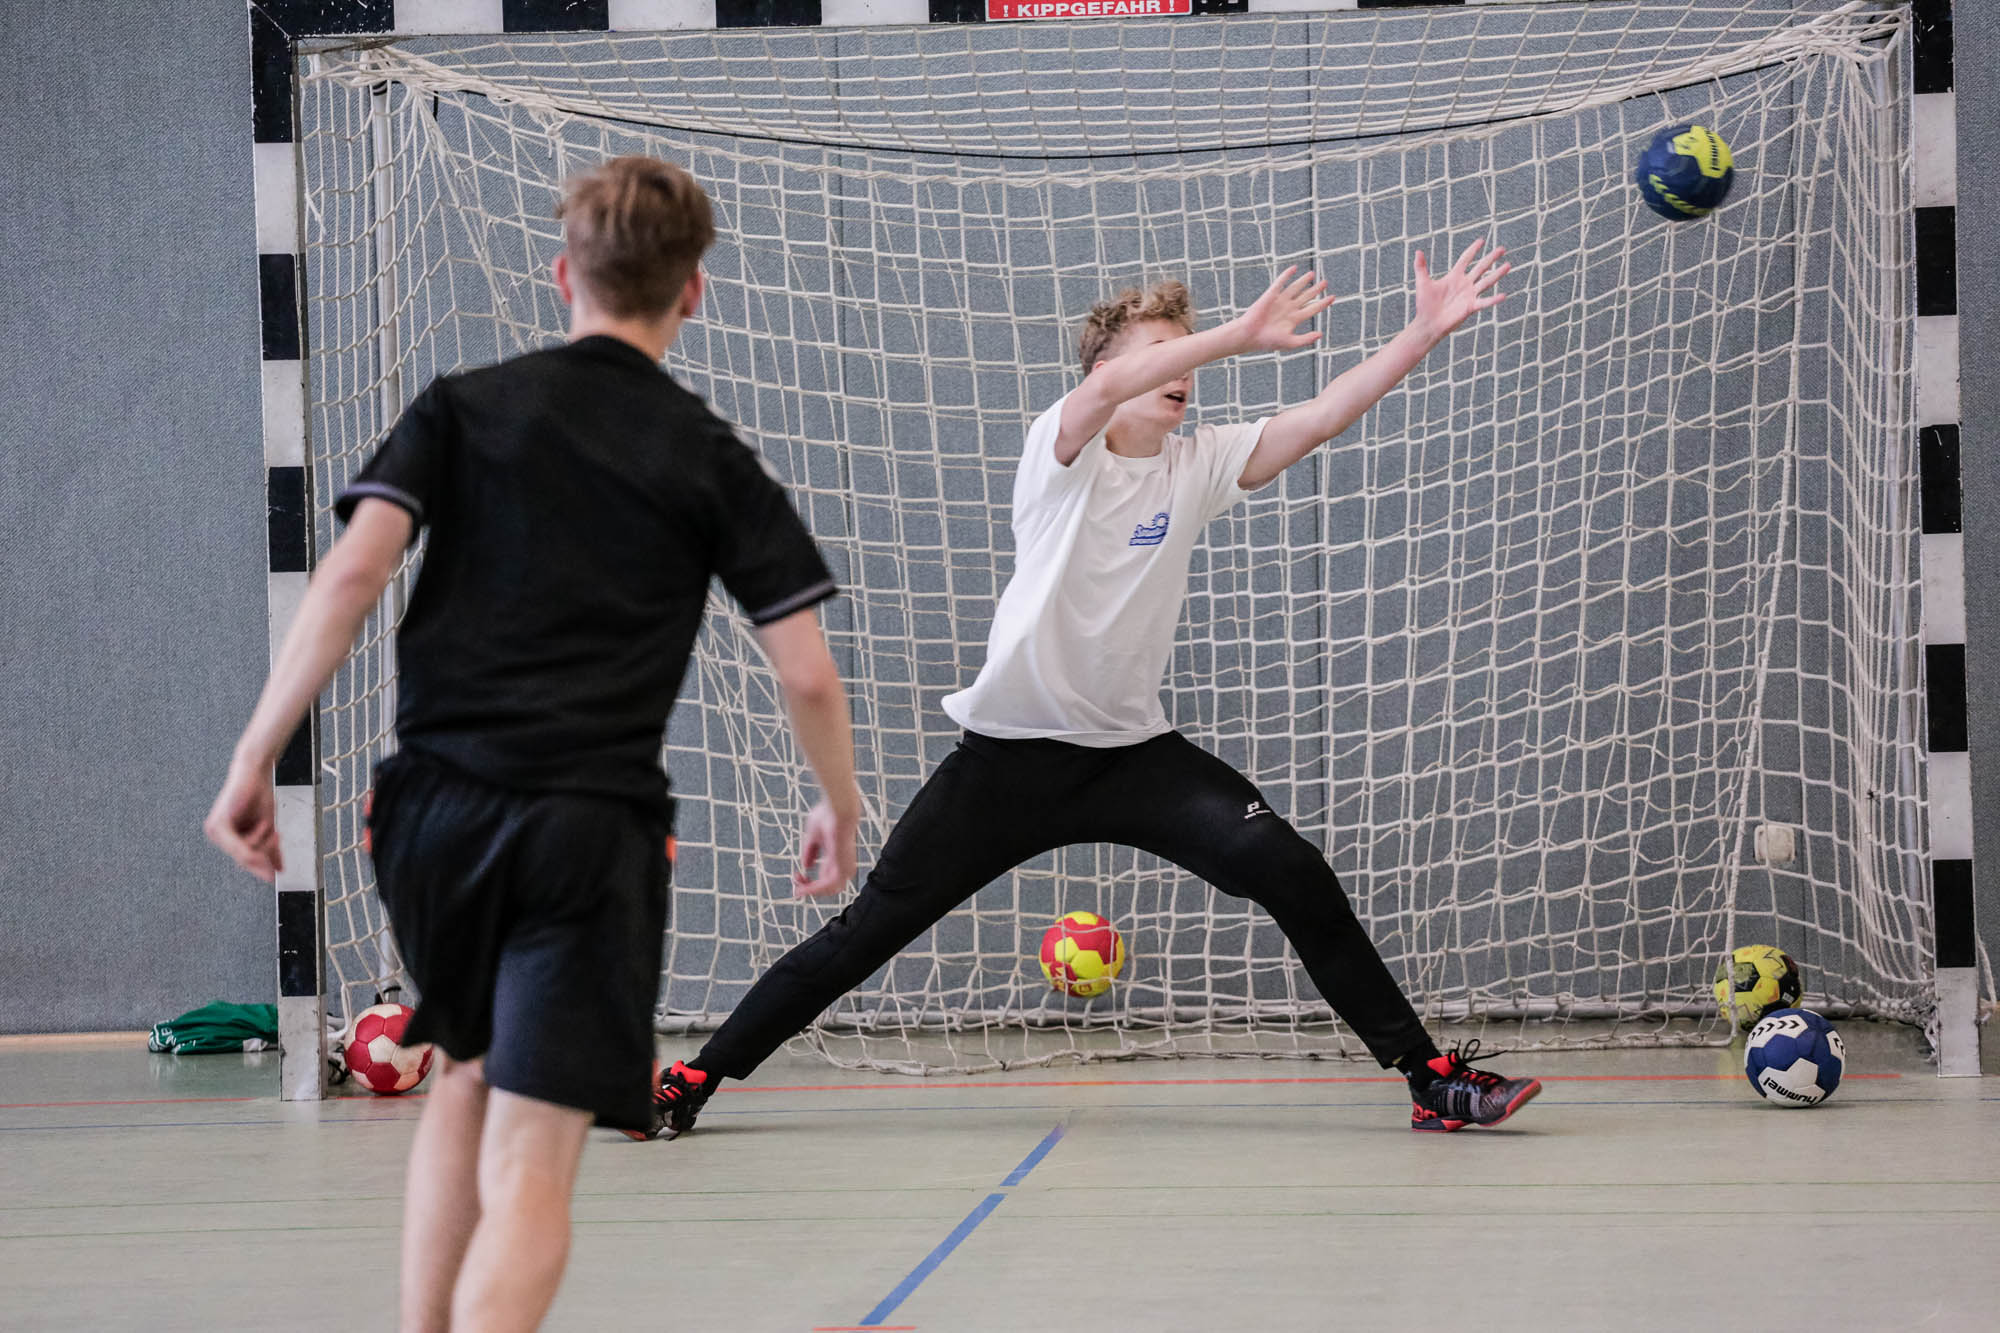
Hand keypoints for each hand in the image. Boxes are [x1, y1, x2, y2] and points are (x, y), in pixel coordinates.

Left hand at [204, 760, 282, 881]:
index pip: (245, 861)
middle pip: (245, 860)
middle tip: (277, 837)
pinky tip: (264, 827)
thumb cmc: (259, 795)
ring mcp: (215, 831)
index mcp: (227, 838)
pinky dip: (255, 841)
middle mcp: (217, 836)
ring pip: (245, 854)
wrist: (255, 772)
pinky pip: (239, 846)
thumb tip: (278, 870)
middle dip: (265, 851)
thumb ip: (272, 850)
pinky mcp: (219, 825)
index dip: (261, 868)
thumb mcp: (268, 827)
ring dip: (263, 839)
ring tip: (267, 822)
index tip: (274, 876)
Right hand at [792, 797, 858, 897]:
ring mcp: (844, 865)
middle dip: (810, 889)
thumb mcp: (813, 835)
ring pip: (830, 889)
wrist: (838, 808)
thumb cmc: (828, 815)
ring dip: (812, 891)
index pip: (825, 877)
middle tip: (797, 887)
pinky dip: (815, 888)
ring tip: (799, 888)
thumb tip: (806, 865)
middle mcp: (841, 863)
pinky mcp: (843, 866)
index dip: (810, 881)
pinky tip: (804, 887)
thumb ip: (810, 851)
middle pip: (828, 887)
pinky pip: (829, 885)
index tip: (796, 877)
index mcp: (835, 856)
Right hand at [1233, 266, 1337, 353]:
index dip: (1323, 303)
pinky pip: (1280, 282)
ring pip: (1295, 288)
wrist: (1250, 335)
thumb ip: (1306, 339)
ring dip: (1303, 281)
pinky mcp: (1271, 295)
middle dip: (1316, 290)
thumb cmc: (1267, 341)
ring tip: (1312, 274)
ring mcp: (1280, 301)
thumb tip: (1320, 334)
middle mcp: (1288, 308)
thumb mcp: (1290, 343)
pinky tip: (1294, 268)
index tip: (1332, 297)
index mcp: (1294, 319)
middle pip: (1306, 296)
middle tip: (1325, 282)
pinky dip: (1287, 275)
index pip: (1312, 308)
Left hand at [1412, 239, 1510, 339]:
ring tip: (1508, 265)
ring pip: (1486, 282)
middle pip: (1481, 268)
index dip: (1473, 250)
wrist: (1428, 323)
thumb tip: (1418, 251)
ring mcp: (1469, 295)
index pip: (1465, 259)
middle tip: (1502, 248)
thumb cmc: (1424, 305)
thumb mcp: (1422, 283)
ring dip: (1497, 274)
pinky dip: (1493, 300)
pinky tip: (1503, 295)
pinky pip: (1484, 302)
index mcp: (1454, 276)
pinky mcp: (1470, 307)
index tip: (1481, 240)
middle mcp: (1464, 284)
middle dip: (1491, 258)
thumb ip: (1421, 267)